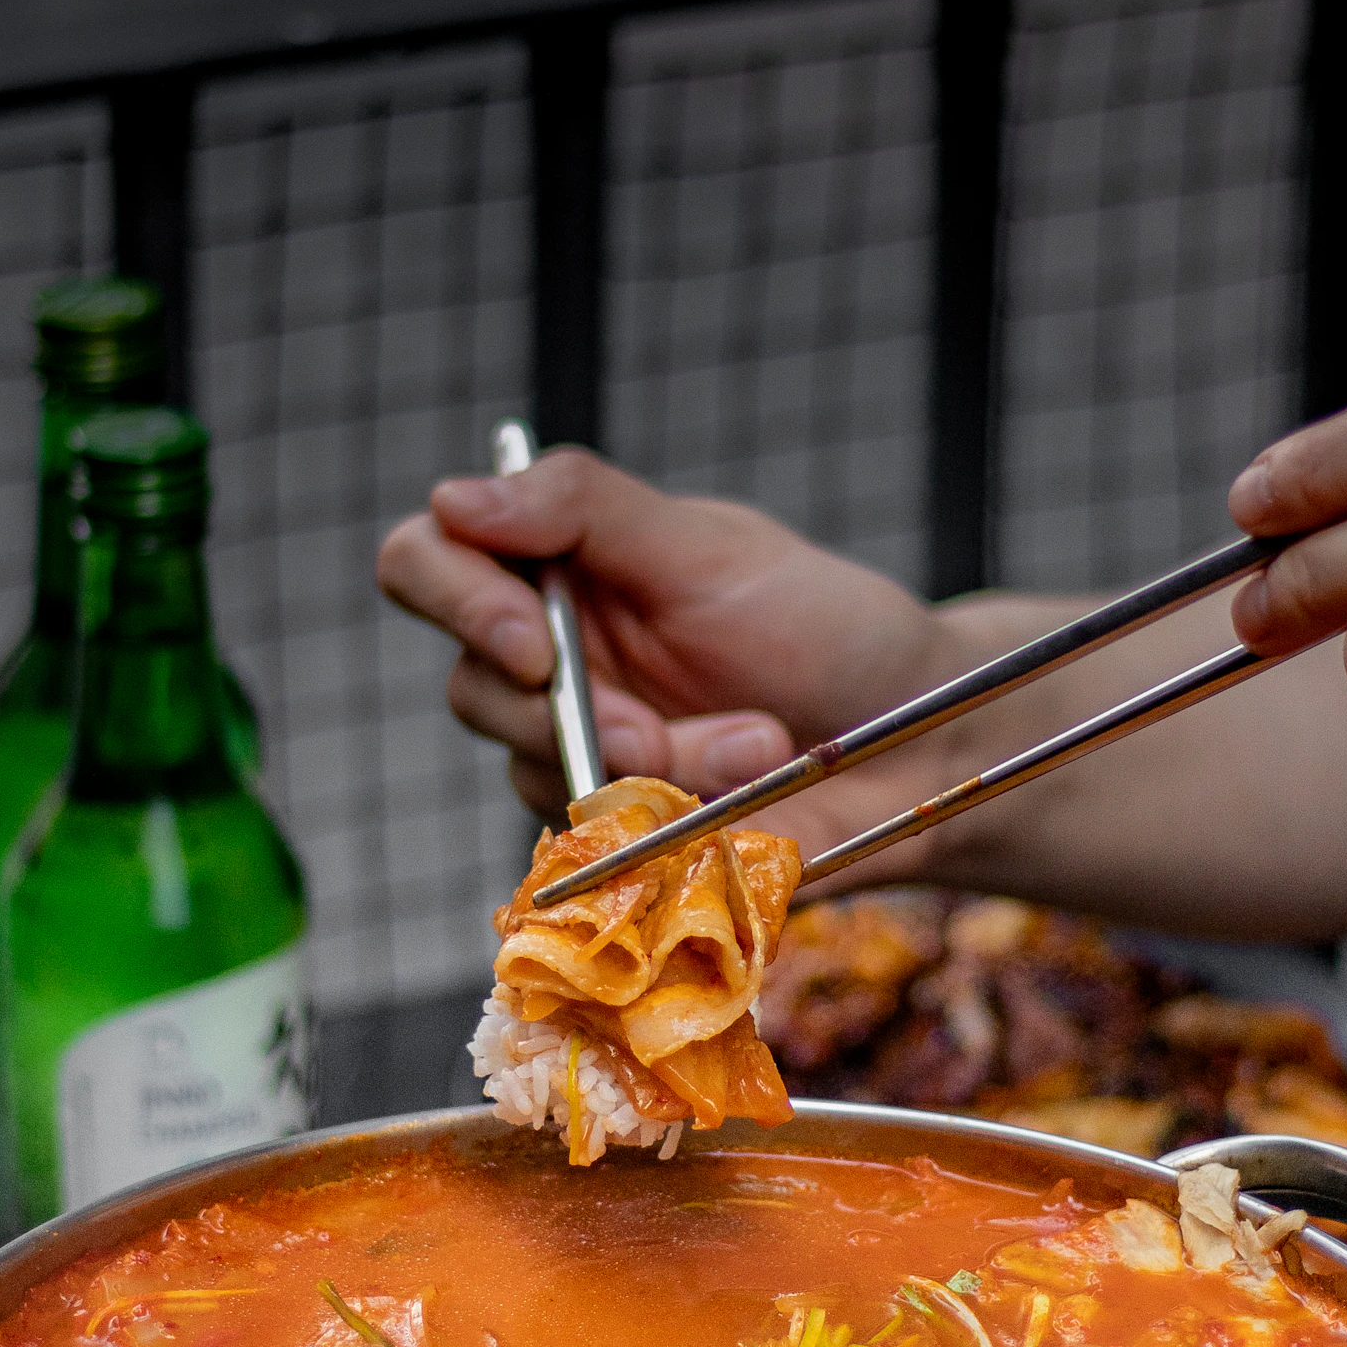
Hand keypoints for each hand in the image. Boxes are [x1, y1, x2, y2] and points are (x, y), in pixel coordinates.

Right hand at [378, 448, 940, 819]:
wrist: (919, 741)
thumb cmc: (824, 629)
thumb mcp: (708, 548)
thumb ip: (585, 509)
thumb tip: (458, 495)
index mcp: (559, 572)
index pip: (427, 563)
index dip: (456, 599)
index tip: (535, 640)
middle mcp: (550, 668)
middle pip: (473, 691)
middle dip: (583, 714)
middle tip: (664, 724)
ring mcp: (580, 762)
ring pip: (547, 779)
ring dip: (665, 766)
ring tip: (760, 745)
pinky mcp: (618, 847)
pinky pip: (602, 851)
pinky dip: (684, 825)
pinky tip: (750, 803)